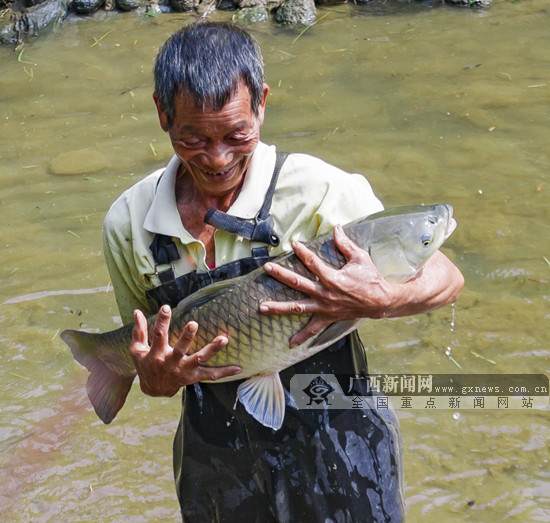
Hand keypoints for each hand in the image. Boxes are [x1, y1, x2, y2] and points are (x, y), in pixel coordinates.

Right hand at [130, 305, 241, 396]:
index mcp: (156, 354)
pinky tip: (238, 367)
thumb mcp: (137, 350)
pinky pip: (210, 375)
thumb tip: (137, 311)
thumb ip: (139, 331)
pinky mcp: (193, 377)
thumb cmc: (145, 366)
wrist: (153, 390)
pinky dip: (224, 372)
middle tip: (194, 324)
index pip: (158, 335)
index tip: (166, 307)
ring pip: (199, 360)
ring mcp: (184, 370)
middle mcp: (171, 362)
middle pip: (180, 349)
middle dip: (187, 337)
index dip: (162, 321)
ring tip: (224, 339)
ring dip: (212, 350)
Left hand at [259, 225, 462, 347]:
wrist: (380, 302)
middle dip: (281, 275)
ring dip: (279, 307)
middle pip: (297, 283)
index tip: (293, 244)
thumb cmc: (370, 278)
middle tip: (267, 268)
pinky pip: (312, 329)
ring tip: (262, 307)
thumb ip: (345, 244)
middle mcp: (324, 293)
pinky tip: (290, 343)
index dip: (302, 252)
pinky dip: (301, 337)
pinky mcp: (327, 317)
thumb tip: (336, 228)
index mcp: (332, 277)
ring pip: (297, 308)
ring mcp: (324, 307)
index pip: (312, 262)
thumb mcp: (360, 258)